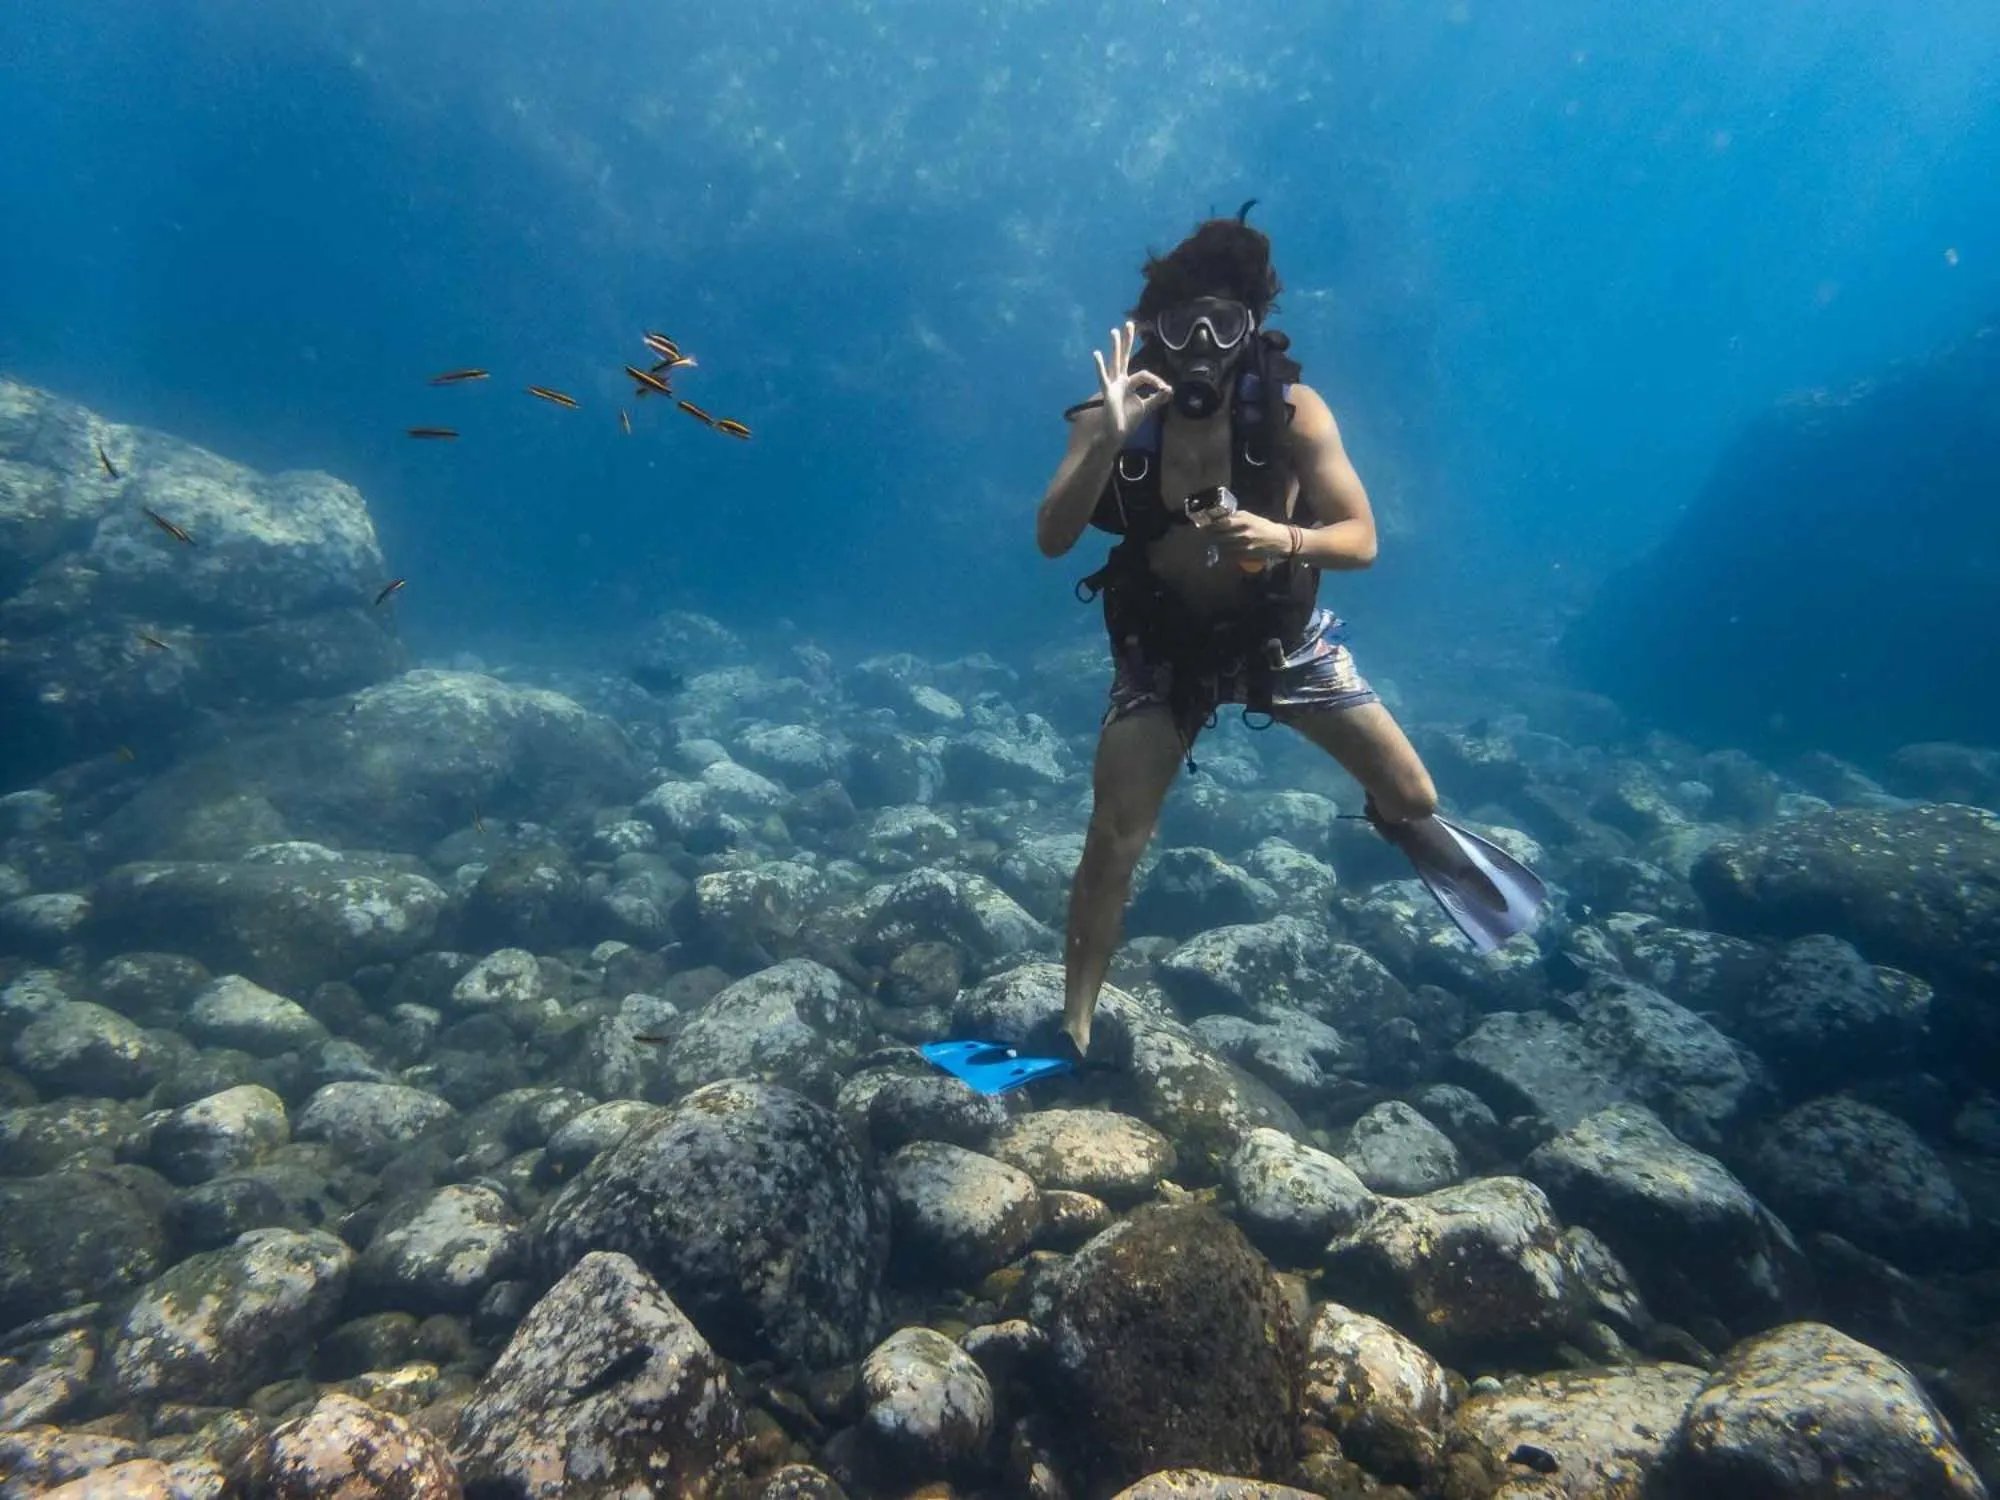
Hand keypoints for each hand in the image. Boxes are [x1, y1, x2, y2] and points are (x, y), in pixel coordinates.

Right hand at [1092, 321, 1172, 440]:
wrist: (1117, 434)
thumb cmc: (1129, 420)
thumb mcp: (1147, 407)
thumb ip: (1158, 398)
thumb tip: (1171, 389)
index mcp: (1129, 384)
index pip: (1144, 374)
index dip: (1156, 380)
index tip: (1165, 390)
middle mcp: (1120, 381)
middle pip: (1125, 357)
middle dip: (1129, 341)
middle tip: (1130, 323)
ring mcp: (1113, 385)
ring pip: (1116, 362)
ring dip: (1116, 347)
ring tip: (1115, 331)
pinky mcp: (1108, 392)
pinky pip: (1103, 377)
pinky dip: (1100, 366)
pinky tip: (1096, 354)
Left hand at [1195, 507, 1290, 561]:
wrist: (1280, 540)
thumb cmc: (1264, 526)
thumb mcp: (1251, 517)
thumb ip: (1236, 516)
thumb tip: (1219, 516)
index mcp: (1244, 520)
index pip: (1221, 522)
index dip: (1210, 525)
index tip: (1204, 525)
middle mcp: (1243, 532)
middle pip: (1219, 535)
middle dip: (1209, 536)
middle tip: (1204, 536)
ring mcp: (1244, 544)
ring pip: (1222, 546)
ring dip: (1213, 545)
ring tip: (1209, 544)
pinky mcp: (1246, 554)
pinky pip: (1229, 556)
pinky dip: (1221, 555)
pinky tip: (1217, 554)